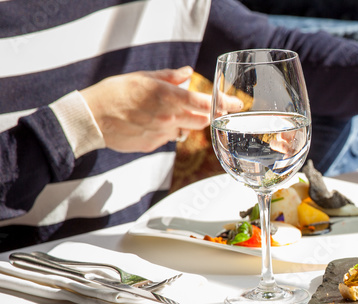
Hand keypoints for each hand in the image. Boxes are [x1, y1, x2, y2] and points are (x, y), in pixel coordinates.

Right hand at [80, 67, 212, 152]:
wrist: (90, 117)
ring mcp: (161, 134)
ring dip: (183, 122)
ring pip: (184, 130)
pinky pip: (166, 138)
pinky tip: (148, 124)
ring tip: (163, 112)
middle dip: (207, 114)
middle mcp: (168, 118)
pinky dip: (164, 131)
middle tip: (205, 108)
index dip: (225, 104)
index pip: (205, 103)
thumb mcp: (142, 78)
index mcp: (168, 97)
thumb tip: (188, 73)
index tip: (237, 104)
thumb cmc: (114, 93)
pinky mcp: (152, 145)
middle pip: (202, 120)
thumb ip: (169, 77)